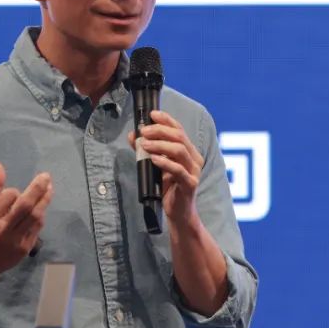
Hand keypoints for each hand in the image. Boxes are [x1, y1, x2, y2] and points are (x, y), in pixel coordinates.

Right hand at [0, 162, 52, 278]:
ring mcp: (15, 241)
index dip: (14, 191)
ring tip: (49, 189)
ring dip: (44, 201)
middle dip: (38, 188)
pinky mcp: (24, 249)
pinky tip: (42, 208)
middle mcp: (3, 229)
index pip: (8, 197)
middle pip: (26, 205)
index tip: (14, 192)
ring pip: (35, 217)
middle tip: (46, 176)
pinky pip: (37, 228)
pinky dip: (40, 216)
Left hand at [127, 110, 204, 225]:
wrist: (178, 213)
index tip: (151, 114)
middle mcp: (194, 158)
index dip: (166, 119)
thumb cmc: (168, 189)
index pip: (179, 129)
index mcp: (189, 151)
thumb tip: (133, 135)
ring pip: (179, 150)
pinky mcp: (190, 184)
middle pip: (179, 136)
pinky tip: (153, 159)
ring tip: (145, 144)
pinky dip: (164, 162)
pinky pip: (178, 170)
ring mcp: (194, 171)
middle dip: (160, 130)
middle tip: (143, 131)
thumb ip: (146, 151)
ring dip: (160, 144)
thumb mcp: (156, 166)